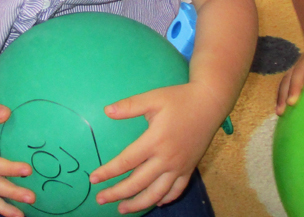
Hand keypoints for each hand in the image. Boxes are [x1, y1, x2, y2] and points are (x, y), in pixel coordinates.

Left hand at [89, 82, 223, 213]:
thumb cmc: (180, 99)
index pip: (126, 162)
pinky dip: (165, 199)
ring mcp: (179, 166)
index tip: (93, 179)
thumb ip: (130, 106)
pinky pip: (177, 190)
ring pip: (156, 193)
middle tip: (100, 199)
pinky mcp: (190, 168)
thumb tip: (106, 111)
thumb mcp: (153, 98)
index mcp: (155, 141)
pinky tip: (155, 202)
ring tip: (122, 209)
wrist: (210, 103)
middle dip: (117, 193)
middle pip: (138, 183)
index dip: (108, 172)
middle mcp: (166, 159)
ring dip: (138, 204)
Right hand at [275, 27, 303, 113]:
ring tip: (281, 111)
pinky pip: (285, 83)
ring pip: (289, 78)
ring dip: (284, 94)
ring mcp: (300, 63)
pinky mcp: (296, 71)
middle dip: (294, 86)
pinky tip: (279, 110)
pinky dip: (280, 95)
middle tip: (292, 102)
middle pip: (298, 70)